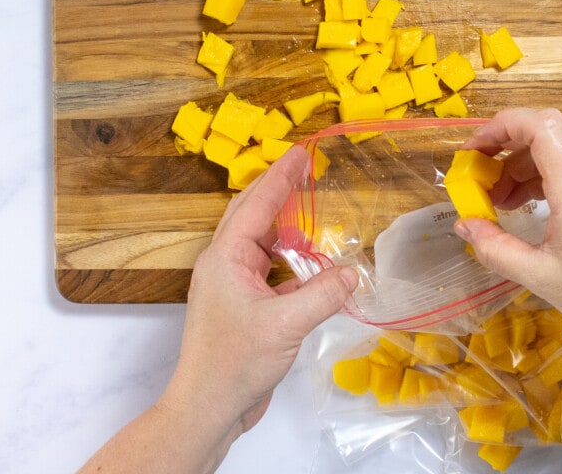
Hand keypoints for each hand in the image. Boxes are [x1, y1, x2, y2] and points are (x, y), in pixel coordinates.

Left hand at [159, 145, 357, 447]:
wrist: (209, 407)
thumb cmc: (235, 362)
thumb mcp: (286, 324)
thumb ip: (323, 293)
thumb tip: (353, 273)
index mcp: (226, 257)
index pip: (258, 204)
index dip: (281, 177)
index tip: (301, 153)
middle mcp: (226, 263)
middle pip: (253, 214)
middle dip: (279, 190)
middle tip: (305, 168)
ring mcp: (233, 284)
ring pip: (262, 242)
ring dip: (286, 227)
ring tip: (310, 211)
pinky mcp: (243, 304)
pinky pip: (270, 269)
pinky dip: (291, 261)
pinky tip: (311, 263)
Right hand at [453, 108, 561, 356]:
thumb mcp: (540, 276)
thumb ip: (495, 248)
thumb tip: (464, 227)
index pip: (538, 124)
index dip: (499, 127)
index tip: (472, 152)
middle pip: (544, 133)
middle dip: (503, 148)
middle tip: (480, 180)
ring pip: (556, 150)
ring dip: (521, 166)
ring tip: (499, 202)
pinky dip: (540, 178)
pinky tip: (527, 209)